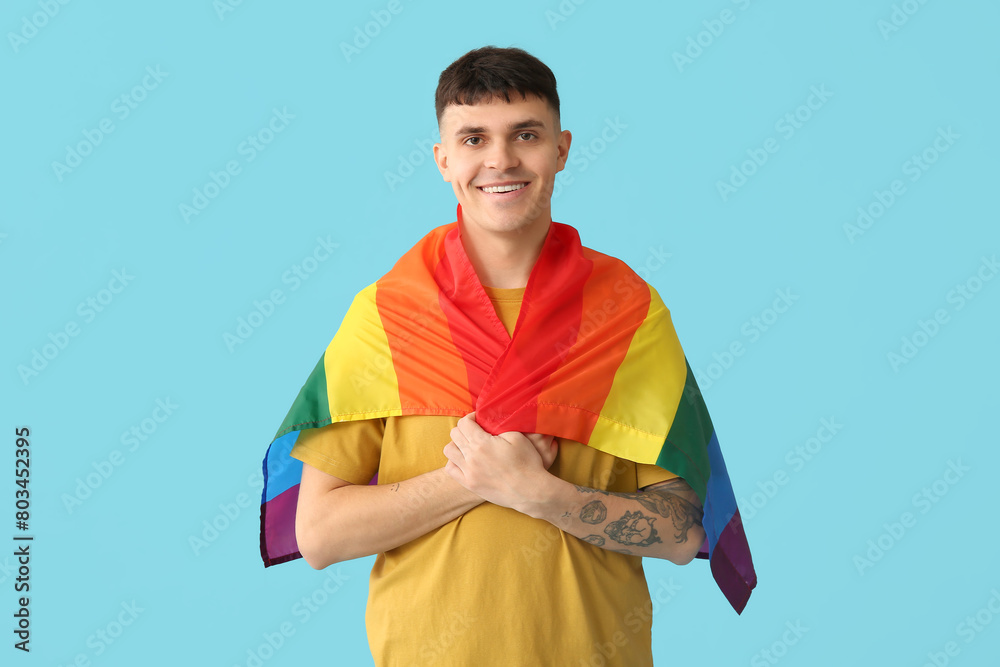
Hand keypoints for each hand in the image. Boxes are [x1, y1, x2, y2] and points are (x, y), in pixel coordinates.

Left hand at [442, 412, 556, 510]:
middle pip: (455, 434)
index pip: (464, 423)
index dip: (471, 417)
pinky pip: (451, 470)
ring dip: (457, 444)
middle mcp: (471, 457)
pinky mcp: (470, 484)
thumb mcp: (516, 437)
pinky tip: (465, 460)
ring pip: (449, 451)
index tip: (479, 419)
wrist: (530, 491)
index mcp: (482, 443)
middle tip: (475, 430)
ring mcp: (469, 472)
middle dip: (464, 428)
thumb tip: (489, 422)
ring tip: (468, 445)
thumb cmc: (527, 462)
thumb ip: (499, 426)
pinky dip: (454, 461)